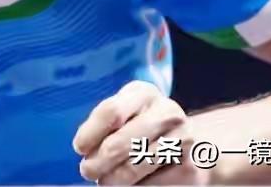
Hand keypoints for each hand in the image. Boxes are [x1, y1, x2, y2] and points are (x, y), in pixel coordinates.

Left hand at [72, 80, 206, 184]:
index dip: (90, 133)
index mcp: (144, 93)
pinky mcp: (190, 169)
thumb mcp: (124, 115)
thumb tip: (85, 149)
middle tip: (87, 171)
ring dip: (113, 179)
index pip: (111, 111)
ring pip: (134, 167)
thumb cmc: (141, 127)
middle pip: (119, 143)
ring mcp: (183, 140)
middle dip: (98, 162)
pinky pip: (152, 184)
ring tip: (105, 181)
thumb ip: (104, 125)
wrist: (191, 146)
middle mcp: (167, 112)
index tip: (79, 148)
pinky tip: (132, 184)